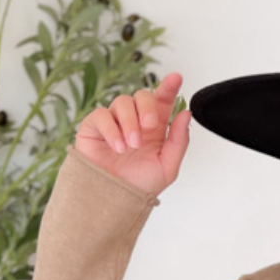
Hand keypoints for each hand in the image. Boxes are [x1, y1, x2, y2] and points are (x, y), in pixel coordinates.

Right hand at [74, 71, 190, 199]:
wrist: (115, 202)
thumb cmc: (139, 186)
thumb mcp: (168, 166)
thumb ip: (179, 140)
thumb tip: (185, 113)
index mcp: (154, 129)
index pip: (162, 101)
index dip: (169, 87)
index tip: (176, 78)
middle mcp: (134, 122)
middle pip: (141, 95)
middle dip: (148, 107)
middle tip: (150, 126)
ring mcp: (113, 123)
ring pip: (122, 102)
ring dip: (130, 122)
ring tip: (132, 146)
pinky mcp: (93, 128)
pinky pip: (101, 115)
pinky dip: (111, 129)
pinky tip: (118, 147)